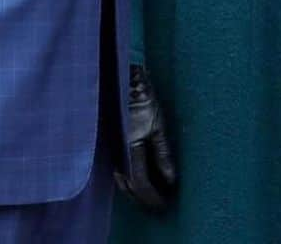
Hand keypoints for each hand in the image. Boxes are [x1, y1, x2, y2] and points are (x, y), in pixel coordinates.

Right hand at [114, 63, 176, 211]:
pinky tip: (143, 177)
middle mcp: (114, 151)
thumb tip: (171, 181)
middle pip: (129, 187)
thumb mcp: (157, 122)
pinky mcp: (109, 144)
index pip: (140, 184)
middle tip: (163, 205)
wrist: (119, 75)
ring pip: (122, 180)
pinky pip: (119, 168)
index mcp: (127, 146)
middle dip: (146, 199)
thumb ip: (163, 153)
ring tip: (156, 194)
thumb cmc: (141, 95)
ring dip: (138, 191)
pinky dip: (131, 178)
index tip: (167, 205)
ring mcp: (109, 149)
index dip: (154, 198)